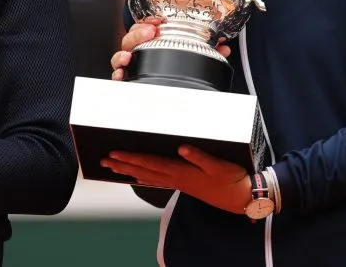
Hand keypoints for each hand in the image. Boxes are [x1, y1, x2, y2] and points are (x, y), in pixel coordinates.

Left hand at [102, 145, 251, 213]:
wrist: (242, 198)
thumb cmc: (231, 179)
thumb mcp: (218, 165)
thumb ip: (200, 156)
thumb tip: (181, 147)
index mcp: (181, 171)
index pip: (150, 163)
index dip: (131, 158)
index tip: (114, 153)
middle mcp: (176, 178)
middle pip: (143, 170)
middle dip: (122, 165)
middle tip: (103, 161)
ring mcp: (179, 183)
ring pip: (147, 176)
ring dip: (129, 171)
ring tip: (112, 168)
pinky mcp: (185, 184)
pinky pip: (158, 181)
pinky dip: (144, 178)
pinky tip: (137, 178)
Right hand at [110, 17, 230, 80]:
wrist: (171, 92)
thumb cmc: (177, 62)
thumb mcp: (194, 53)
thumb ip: (207, 50)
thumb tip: (223, 47)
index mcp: (152, 40)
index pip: (144, 26)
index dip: (148, 21)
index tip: (157, 20)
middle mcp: (140, 51)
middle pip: (131, 38)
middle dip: (138, 33)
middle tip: (149, 32)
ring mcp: (133, 65)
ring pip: (121, 55)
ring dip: (123, 53)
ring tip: (129, 55)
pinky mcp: (129, 80)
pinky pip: (118, 75)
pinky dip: (118, 74)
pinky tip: (122, 73)